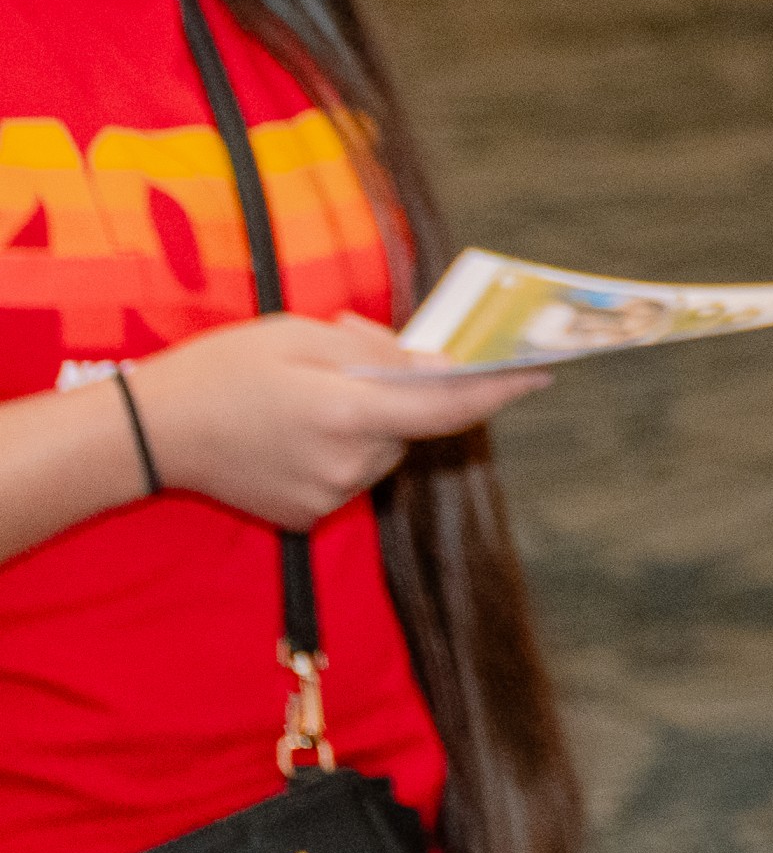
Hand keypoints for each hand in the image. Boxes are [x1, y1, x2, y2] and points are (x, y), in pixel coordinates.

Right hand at [123, 314, 539, 525]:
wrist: (149, 433)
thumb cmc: (223, 370)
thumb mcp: (300, 336)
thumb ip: (377, 352)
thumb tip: (437, 365)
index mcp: (346, 414)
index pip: (446, 406)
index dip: (499, 390)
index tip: (542, 372)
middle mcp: (346, 465)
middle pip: (412, 426)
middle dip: (400, 391)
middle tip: (352, 356)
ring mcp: (328, 497)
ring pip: (383, 451)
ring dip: (368, 421)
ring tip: (306, 396)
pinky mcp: (309, 516)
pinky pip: (352, 475)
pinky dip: (341, 448)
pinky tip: (293, 431)